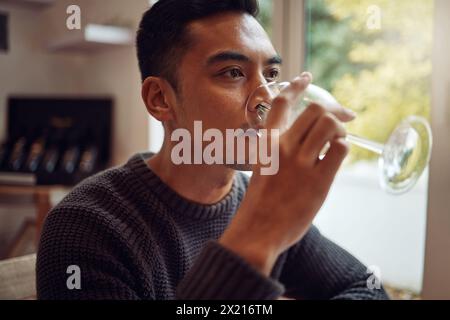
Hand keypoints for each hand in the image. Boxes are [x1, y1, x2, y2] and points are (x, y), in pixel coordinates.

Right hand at [219, 73, 349, 275]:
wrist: (257, 231)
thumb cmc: (261, 202)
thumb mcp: (263, 168)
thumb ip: (280, 150)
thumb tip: (310, 140)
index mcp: (267, 143)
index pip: (280, 103)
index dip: (295, 86)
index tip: (306, 77)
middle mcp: (283, 147)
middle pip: (315, 109)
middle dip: (332, 111)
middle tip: (343, 119)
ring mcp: (300, 163)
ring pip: (329, 124)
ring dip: (339, 130)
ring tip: (335, 145)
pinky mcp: (318, 180)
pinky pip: (340, 149)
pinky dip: (342, 149)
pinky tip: (333, 161)